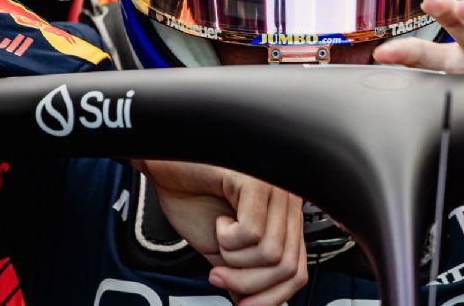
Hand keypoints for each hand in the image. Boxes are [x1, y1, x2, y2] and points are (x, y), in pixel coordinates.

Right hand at [133, 160, 306, 305]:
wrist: (166, 169)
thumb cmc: (193, 198)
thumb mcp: (222, 252)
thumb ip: (245, 276)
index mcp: (284, 217)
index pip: (297, 271)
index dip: (270, 298)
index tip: (242, 304)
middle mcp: (288, 202)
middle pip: (287, 268)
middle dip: (248, 285)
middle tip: (218, 276)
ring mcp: (277, 189)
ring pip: (271, 254)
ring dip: (235, 261)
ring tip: (219, 240)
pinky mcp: (258, 181)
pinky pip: (253, 232)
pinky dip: (228, 239)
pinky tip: (220, 222)